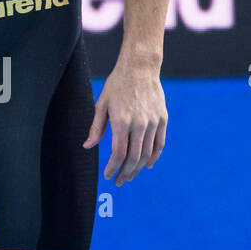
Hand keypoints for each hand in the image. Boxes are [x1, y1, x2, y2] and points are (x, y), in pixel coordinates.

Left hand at [83, 58, 166, 185]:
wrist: (140, 68)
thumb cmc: (117, 85)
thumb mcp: (102, 104)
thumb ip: (96, 128)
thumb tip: (88, 146)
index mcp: (122, 121)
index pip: (119, 153)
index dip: (113, 168)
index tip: (108, 175)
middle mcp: (139, 124)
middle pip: (134, 157)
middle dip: (125, 173)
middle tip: (119, 181)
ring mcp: (153, 122)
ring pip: (147, 154)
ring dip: (138, 168)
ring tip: (129, 176)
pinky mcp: (162, 119)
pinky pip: (159, 144)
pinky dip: (154, 157)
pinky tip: (147, 165)